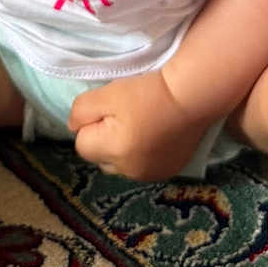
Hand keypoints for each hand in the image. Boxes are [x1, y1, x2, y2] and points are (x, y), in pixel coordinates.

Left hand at [67, 67, 211, 181]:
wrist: (193, 96)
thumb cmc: (148, 91)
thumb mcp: (107, 93)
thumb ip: (81, 111)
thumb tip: (73, 126)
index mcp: (113, 153)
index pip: (82, 145)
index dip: (91, 124)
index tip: (109, 109)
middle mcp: (130, 172)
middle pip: (100, 159)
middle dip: (104, 140)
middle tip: (123, 116)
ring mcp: (150, 175)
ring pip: (121, 165)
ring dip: (123, 150)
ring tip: (140, 126)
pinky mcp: (168, 172)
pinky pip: (142, 167)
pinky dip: (143, 154)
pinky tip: (155, 136)